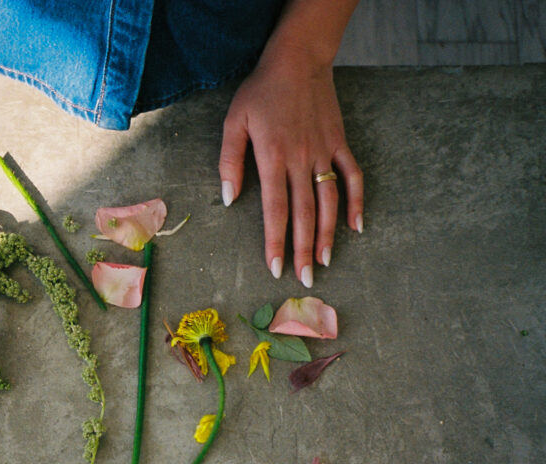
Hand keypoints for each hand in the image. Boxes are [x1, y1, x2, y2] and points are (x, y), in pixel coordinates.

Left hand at [219, 47, 362, 286]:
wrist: (297, 60)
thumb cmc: (260, 92)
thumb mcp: (233, 122)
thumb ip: (229, 162)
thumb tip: (228, 199)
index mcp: (273, 158)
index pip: (275, 210)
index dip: (276, 241)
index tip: (276, 267)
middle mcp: (302, 160)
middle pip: (305, 214)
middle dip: (304, 250)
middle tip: (304, 280)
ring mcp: (324, 153)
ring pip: (329, 202)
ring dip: (328, 235)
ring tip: (325, 262)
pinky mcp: (340, 143)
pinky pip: (353, 177)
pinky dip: (357, 202)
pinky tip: (356, 226)